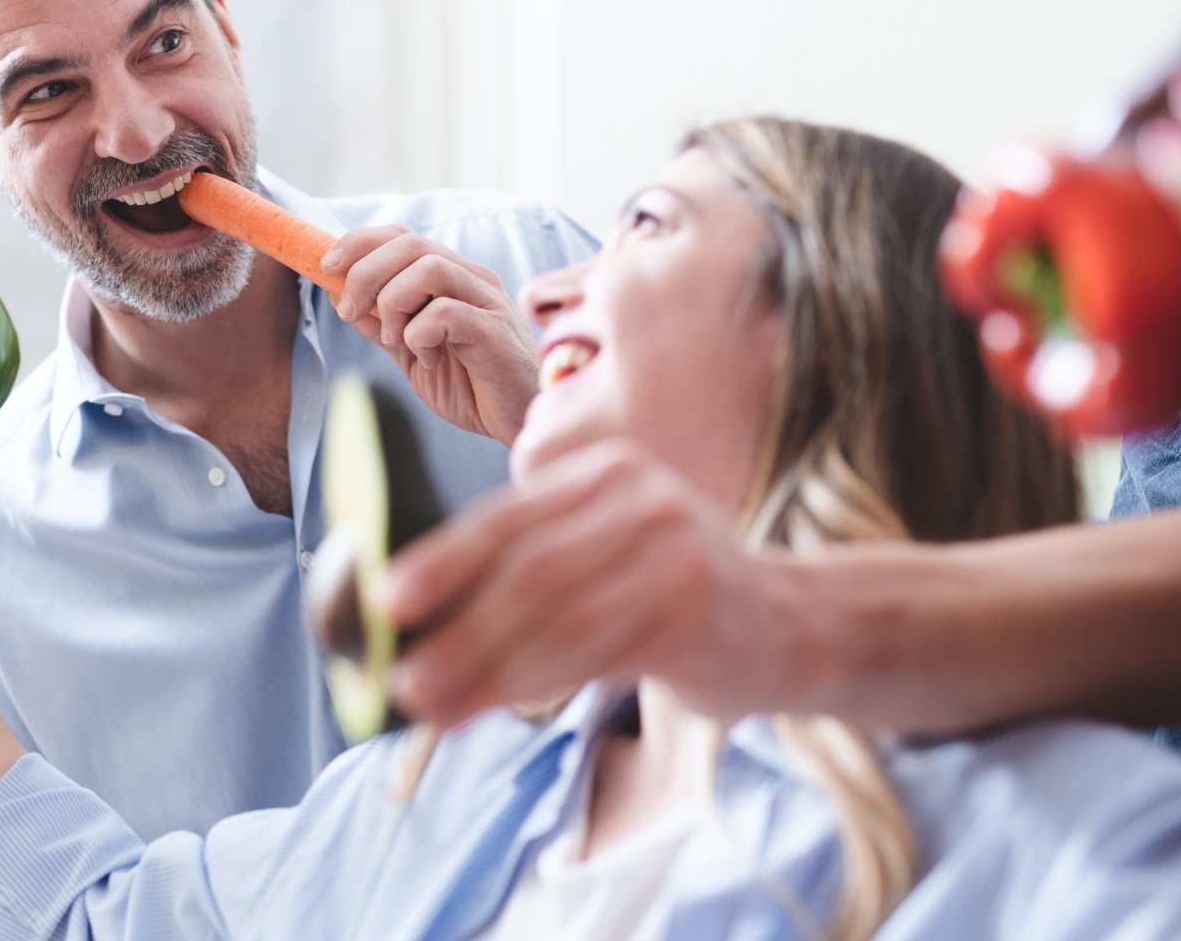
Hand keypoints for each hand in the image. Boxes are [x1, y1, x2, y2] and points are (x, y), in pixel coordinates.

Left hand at [323, 227, 540, 443]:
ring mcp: (486, 302)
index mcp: (452, 277)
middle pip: (410, 244)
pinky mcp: (493, 332)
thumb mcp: (413, 351)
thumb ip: (383, 324)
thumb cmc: (473, 385)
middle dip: (365, 273)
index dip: (359, 243)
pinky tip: (426, 359)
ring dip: (392, 303)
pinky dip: (419, 335)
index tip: (326, 266)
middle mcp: (471, 279)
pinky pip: (446, 313)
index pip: (402, 236)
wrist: (519, 420)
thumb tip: (341, 298)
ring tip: (392, 339)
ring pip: (428, 269)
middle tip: (350, 311)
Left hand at [383, 439, 778, 727]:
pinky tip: (496, 707)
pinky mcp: (693, 607)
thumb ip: (532, 569)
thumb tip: (420, 623)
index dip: (442, 561)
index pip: (506, 516)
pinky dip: (536, 682)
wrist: (792, 625)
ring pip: (554, 615)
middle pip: (526, 568)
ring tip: (431, 706)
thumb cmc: (676, 598)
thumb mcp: (608, 555)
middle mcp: (640, 498)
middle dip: (455, 630)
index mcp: (606, 473)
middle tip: (402, 678)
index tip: (389, 601)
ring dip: (483, 668)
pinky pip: (595, 650)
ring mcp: (673, 550)